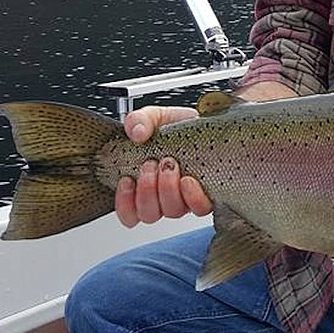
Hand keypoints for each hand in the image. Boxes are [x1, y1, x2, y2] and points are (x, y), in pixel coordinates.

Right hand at [114, 105, 212, 226]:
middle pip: (149, 214)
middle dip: (147, 190)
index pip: (129, 213)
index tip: (127, 180)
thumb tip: (136, 133)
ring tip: (169, 164)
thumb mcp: (154, 118)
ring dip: (167, 189)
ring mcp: (185, 198)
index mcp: (145, 184)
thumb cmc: (177, 127)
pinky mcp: (208, 195)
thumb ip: (138, 121)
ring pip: (171, 212)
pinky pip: (199, 208)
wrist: (205, 125)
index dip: (125, 203)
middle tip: (151, 164)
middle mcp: (164, 196)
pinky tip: (188, 179)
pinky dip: (192, 197)